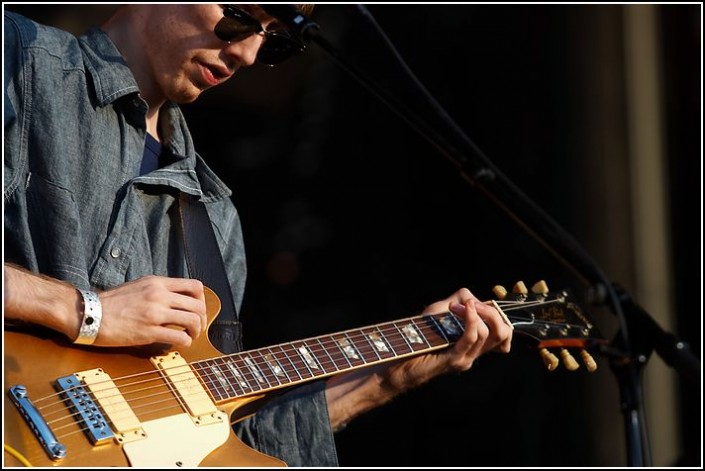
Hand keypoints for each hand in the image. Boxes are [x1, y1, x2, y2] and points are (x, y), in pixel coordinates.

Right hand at [94, 275, 207, 347]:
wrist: (89, 313)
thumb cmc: (111, 302)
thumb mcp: (138, 286)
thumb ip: (158, 289)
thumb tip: (176, 298)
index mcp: (158, 283)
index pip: (195, 286)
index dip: (201, 300)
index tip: (197, 309)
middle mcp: (159, 295)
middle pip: (198, 305)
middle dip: (202, 318)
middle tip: (197, 327)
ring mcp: (155, 313)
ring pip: (193, 321)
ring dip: (196, 331)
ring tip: (190, 336)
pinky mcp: (149, 332)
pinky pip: (179, 337)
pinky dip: (185, 342)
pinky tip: (179, 344)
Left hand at [383, 288, 512, 391]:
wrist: (398, 357)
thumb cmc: (417, 334)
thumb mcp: (439, 311)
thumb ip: (457, 301)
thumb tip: (472, 297)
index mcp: (474, 345)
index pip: (504, 332)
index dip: (497, 313)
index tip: (474, 303)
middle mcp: (474, 353)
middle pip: (503, 332)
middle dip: (493, 312)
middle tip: (473, 304)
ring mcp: (466, 358)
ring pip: (489, 334)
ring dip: (475, 312)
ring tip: (455, 306)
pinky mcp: (454, 359)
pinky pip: (471, 338)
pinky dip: (470, 319)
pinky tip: (464, 308)